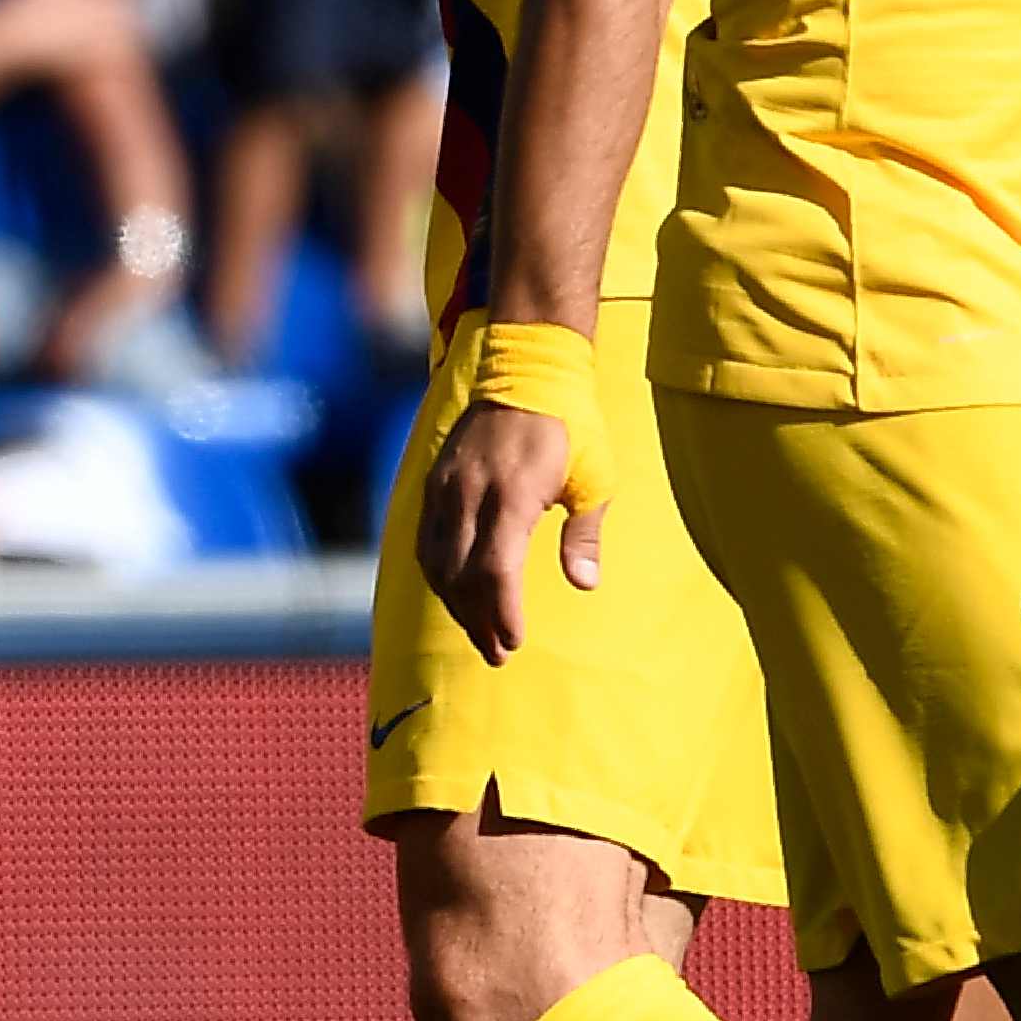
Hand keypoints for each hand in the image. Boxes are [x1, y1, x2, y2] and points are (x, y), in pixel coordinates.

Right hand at [414, 395, 594, 666]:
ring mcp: (447, 485)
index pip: (496, 572)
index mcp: (514, 494)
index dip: (502, 613)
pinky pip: (427, 540)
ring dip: (456, 604)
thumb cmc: (571, 425)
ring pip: (437, 562)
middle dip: (478, 621)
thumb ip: (584, 534)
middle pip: (461, 576)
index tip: (514, 640)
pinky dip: (438, 574)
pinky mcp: (436, 480)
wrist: (529, 366)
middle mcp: (472, 492)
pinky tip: (454, 593)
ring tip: (478, 631)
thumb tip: (585, 584)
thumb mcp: (594, 477)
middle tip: (498, 653)